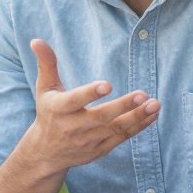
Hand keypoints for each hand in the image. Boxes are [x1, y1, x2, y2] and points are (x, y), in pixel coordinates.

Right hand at [19, 39, 160, 174]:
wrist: (45, 153)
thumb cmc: (48, 112)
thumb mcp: (44, 88)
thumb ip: (46, 64)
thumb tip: (37, 40)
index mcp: (58, 109)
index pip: (75, 101)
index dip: (90, 93)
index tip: (108, 85)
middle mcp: (73, 127)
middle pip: (100, 117)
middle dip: (122, 107)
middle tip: (142, 94)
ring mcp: (88, 141)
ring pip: (115, 129)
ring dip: (136, 117)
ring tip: (155, 104)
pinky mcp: (99, 150)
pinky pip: (121, 138)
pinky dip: (138, 127)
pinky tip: (152, 115)